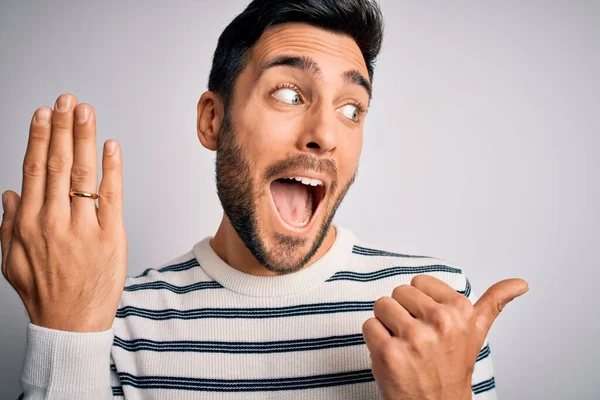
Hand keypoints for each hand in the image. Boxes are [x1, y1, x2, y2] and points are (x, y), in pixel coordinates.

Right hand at [1, 93, 126, 331]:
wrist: (72, 324)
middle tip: (67, 100)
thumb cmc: (44, 293)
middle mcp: (54, 221)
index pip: (33, 170)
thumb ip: (8, 225)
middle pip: (56, 164)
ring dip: (84, 139)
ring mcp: (84, 228)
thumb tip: (9, 192)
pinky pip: (112, 196)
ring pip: (82, 174)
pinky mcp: (111, 236)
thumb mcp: (12, 261)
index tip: (44, 113)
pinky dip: (111, 169)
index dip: (39, 137)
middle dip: (62, 128)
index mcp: (28, 224)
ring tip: (85, 112)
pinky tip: (111, 146)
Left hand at [362, 274, 528, 399]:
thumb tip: (521, 283)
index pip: (418, 282)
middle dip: (402, 313)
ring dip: (387, 326)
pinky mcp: (389, 352)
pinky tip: (392, 356)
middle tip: (416, 339)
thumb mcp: (476, 333)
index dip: (419, 304)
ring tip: (404, 346)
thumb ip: (494, 303)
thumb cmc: (451, 370)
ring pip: (381, 306)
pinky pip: (369, 325)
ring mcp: (414, 337)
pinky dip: (374, 340)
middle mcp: (440, 321)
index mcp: (460, 311)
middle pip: (398, 292)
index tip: (430, 324)